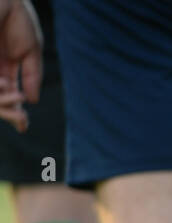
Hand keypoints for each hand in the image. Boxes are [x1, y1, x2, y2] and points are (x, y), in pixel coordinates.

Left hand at [0, 0, 40, 131]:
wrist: (7, 0)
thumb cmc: (20, 20)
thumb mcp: (31, 51)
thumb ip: (32, 75)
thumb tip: (32, 100)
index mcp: (5, 64)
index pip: (10, 91)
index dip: (16, 108)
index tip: (24, 125)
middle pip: (0, 94)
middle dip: (9, 110)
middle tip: (21, 123)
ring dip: (3, 100)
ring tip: (15, 102)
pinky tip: (6, 86)